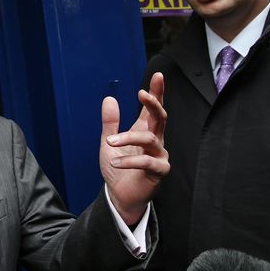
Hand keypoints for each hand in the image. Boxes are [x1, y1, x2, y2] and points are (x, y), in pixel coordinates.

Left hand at [99, 72, 168, 225]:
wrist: (120, 195)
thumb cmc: (118, 168)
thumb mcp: (109, 142)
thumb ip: (110, 123)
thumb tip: (109, 99)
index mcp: (144, 130)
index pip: (152, 108)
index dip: (157, 92)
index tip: (158, 75)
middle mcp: (155, 140)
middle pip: (160, 117)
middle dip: (154, 103)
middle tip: (142, 93)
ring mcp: (159, 155)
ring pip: (150, 139)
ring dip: (128, 138)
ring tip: (110, 142)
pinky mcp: (159, 171)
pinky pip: (147, 162)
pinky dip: (129, 160)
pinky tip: (115, 161)